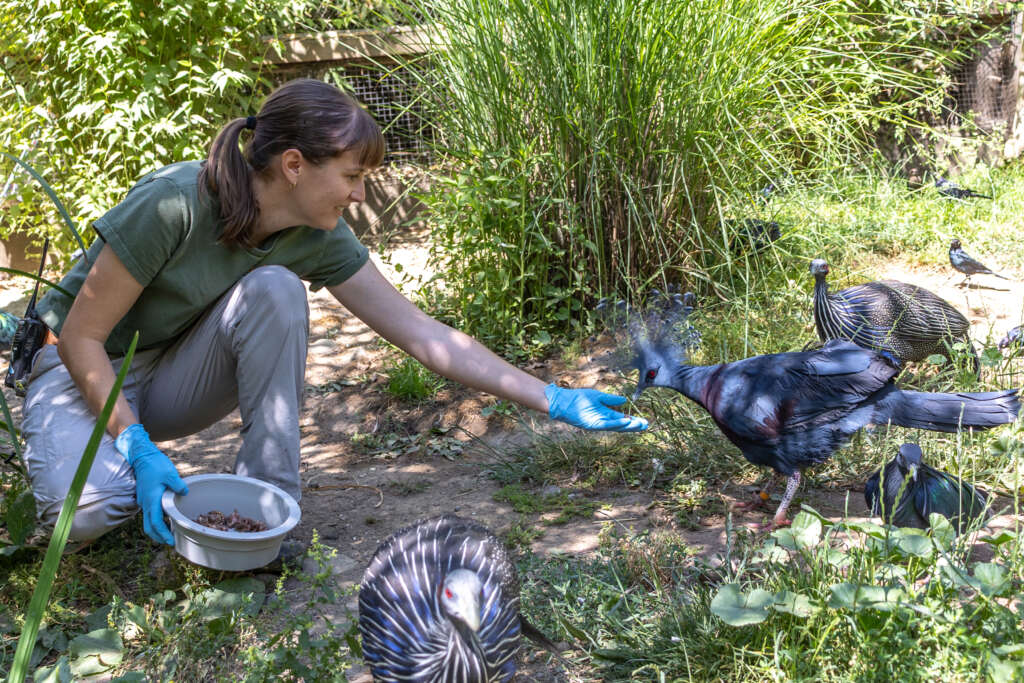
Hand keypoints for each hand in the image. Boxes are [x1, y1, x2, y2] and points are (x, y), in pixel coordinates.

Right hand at [115, 423, 187, 544]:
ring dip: (157, 529)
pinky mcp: (145, 498)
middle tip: (171, 542)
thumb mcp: (170, 474)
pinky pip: (150, 514)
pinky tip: (167, 520)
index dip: (163, 534)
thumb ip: (178, 485)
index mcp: (152, 500)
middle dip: (158, 537)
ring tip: (171, 533)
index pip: (156, 523)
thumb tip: (185, 493)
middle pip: (149, 527)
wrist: (142, 457)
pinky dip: (156, 521)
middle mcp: (145, 503)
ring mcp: (144, 501)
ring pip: (148, 521)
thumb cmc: (156, 465)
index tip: (171, 541)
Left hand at [545, 383, 647, 431]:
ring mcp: (598, 423)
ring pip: (616, 427)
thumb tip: (625, 400)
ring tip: (640, 425)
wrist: (563, 400)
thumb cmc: (578, 398)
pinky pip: (606, 425)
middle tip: (646, 425)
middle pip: (621, 425)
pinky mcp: (592, 424)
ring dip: (628, 427)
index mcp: (605, 414)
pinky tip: (626, 422)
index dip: (632, 420)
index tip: (643, 421)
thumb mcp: (598, 397)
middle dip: (634, 426)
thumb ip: (611, 399)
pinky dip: (616, 424)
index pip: (622, 419)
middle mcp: (603, 421)